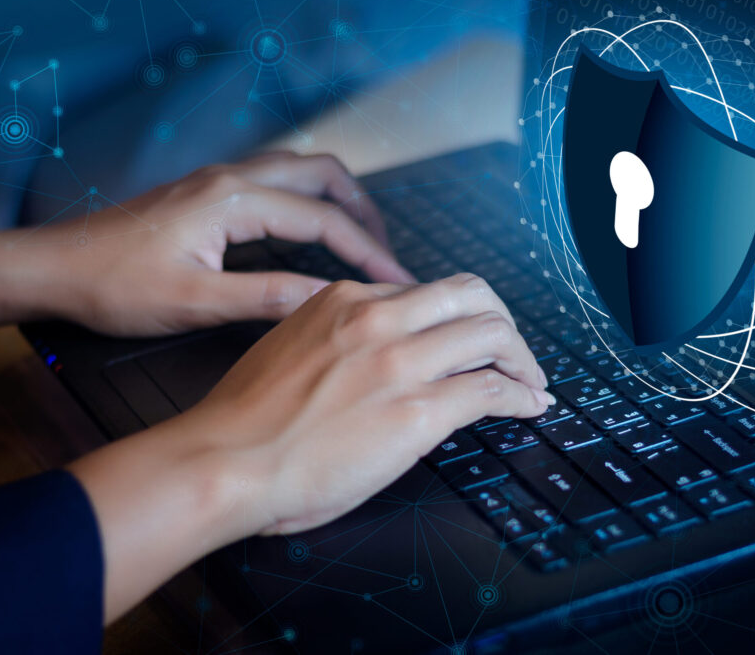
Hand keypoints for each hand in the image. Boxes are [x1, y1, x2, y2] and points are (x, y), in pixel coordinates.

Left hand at [0, 152, 410, 334]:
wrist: (54, 268)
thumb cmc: (114, 286)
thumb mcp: (195, 302)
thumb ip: (268, 298)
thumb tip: (329, 301)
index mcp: (233, 201)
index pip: (324, 220)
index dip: (369, 252)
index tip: (399, 281)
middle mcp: (231, 178)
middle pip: (322, 174)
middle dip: (364, 211)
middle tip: (387, 254)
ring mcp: (218, 180)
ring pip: (300, 171)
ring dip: (338, 200)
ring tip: (361, 241)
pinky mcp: (207, 192)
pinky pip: (277, 182)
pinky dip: (309, 202)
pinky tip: (311, 236)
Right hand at [68, 273, 553, 620]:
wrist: (223, 462)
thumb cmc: (244, 420)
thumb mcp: (291, 350)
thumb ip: (339, 339)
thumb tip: (376, 355)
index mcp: (344, 300)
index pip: (424, 292)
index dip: (454, 315)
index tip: (464, 338)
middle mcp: (378, 320)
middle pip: (472, 294)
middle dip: (502, 320)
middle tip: (511, 350)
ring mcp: (400, 363)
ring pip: (492, 333)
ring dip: (522, 358)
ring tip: (530, 381)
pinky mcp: (418, 412)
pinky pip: (491, 390)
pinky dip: (521, 395)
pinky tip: (529, 406)